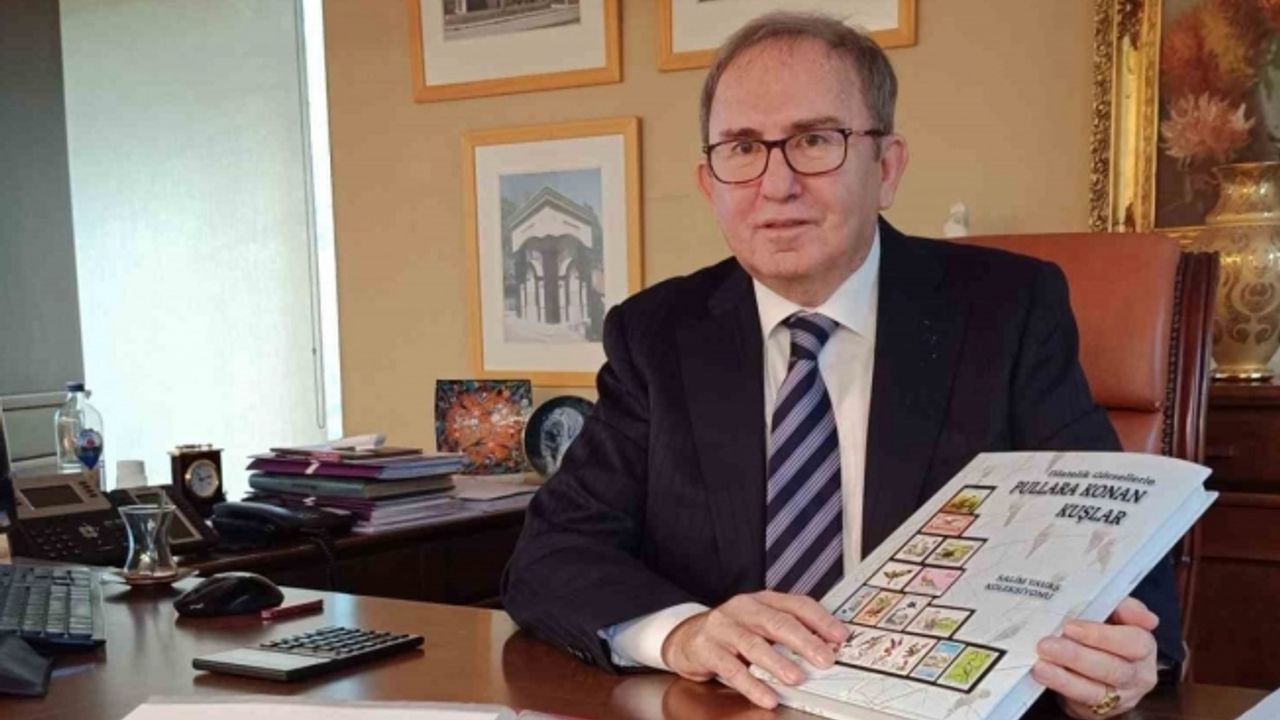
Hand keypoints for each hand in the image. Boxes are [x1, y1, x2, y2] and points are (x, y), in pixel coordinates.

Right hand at [660, 590, 848, 708]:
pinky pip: (731, 668)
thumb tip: (825, 648)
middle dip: (803, 641)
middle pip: (777, 622)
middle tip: (824, 658)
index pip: (796, 604)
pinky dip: (751, 684)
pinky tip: (767, 695)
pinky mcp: (707, 648)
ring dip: (777, 662)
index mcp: (762, 600)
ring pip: (753, 643)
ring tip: (796, 678)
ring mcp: (723, 627)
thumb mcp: (761, 625)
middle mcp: (743, 609)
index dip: (820, 620)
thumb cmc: (732, 632)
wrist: (687, 638)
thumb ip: (789, 632)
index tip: (840, 636)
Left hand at [1032, 596, 1159, 718]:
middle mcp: (1137, 677)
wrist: (1098, 661)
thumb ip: (1124, 607)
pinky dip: (1059, 689)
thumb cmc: (1106, 630)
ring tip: (1039, 666)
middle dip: (1077, 657)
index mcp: (1145, 648)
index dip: (1102, 635)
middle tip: (1045, 645)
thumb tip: (1148, 618)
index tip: (1070, 627)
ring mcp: (1119, 698)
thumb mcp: (1115, 612)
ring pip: (1094, 692)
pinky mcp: (1097, 712)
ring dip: (1064, 679)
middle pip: (1113, 670)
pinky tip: (1042, 677)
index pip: (1134, 643)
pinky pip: (1079, 704)